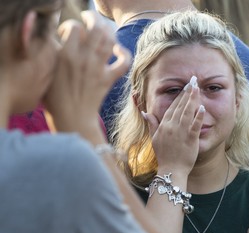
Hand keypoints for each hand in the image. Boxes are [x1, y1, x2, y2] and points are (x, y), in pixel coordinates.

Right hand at [44, 11, 130, 134]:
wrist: (71, 118)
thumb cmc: (54, 97)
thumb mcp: (46, 70)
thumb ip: (52, 52)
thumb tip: (58, 39)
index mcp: (65, 55)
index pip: (73, 27)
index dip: (70, 25)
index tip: (67, 34)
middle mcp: (84, 59)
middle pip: (96, 28)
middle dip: (94, 19)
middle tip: (90, 19)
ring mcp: (98, 68)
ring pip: (110, 40)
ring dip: (108, 31)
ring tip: (103, 29)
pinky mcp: (108, 79)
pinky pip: (123, 62)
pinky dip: (124, 53)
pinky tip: (118, 50)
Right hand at [144, 85, 203, 175]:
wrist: (171, 170)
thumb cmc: (164, 156)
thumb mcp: (154, 139)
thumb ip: (152, 124)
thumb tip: (144, 112)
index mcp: (164, 125)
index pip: (172, 107)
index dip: (179, 95)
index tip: (185, 86)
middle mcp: (171, 127)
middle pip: (180, 106)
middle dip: (187, 92)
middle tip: (193, 80)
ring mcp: (180, 133)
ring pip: (187, 112)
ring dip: (192, 99)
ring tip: (197, 88)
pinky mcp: (190, 139)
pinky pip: (194, 125)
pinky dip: (198, 116)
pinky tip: (202, 107)